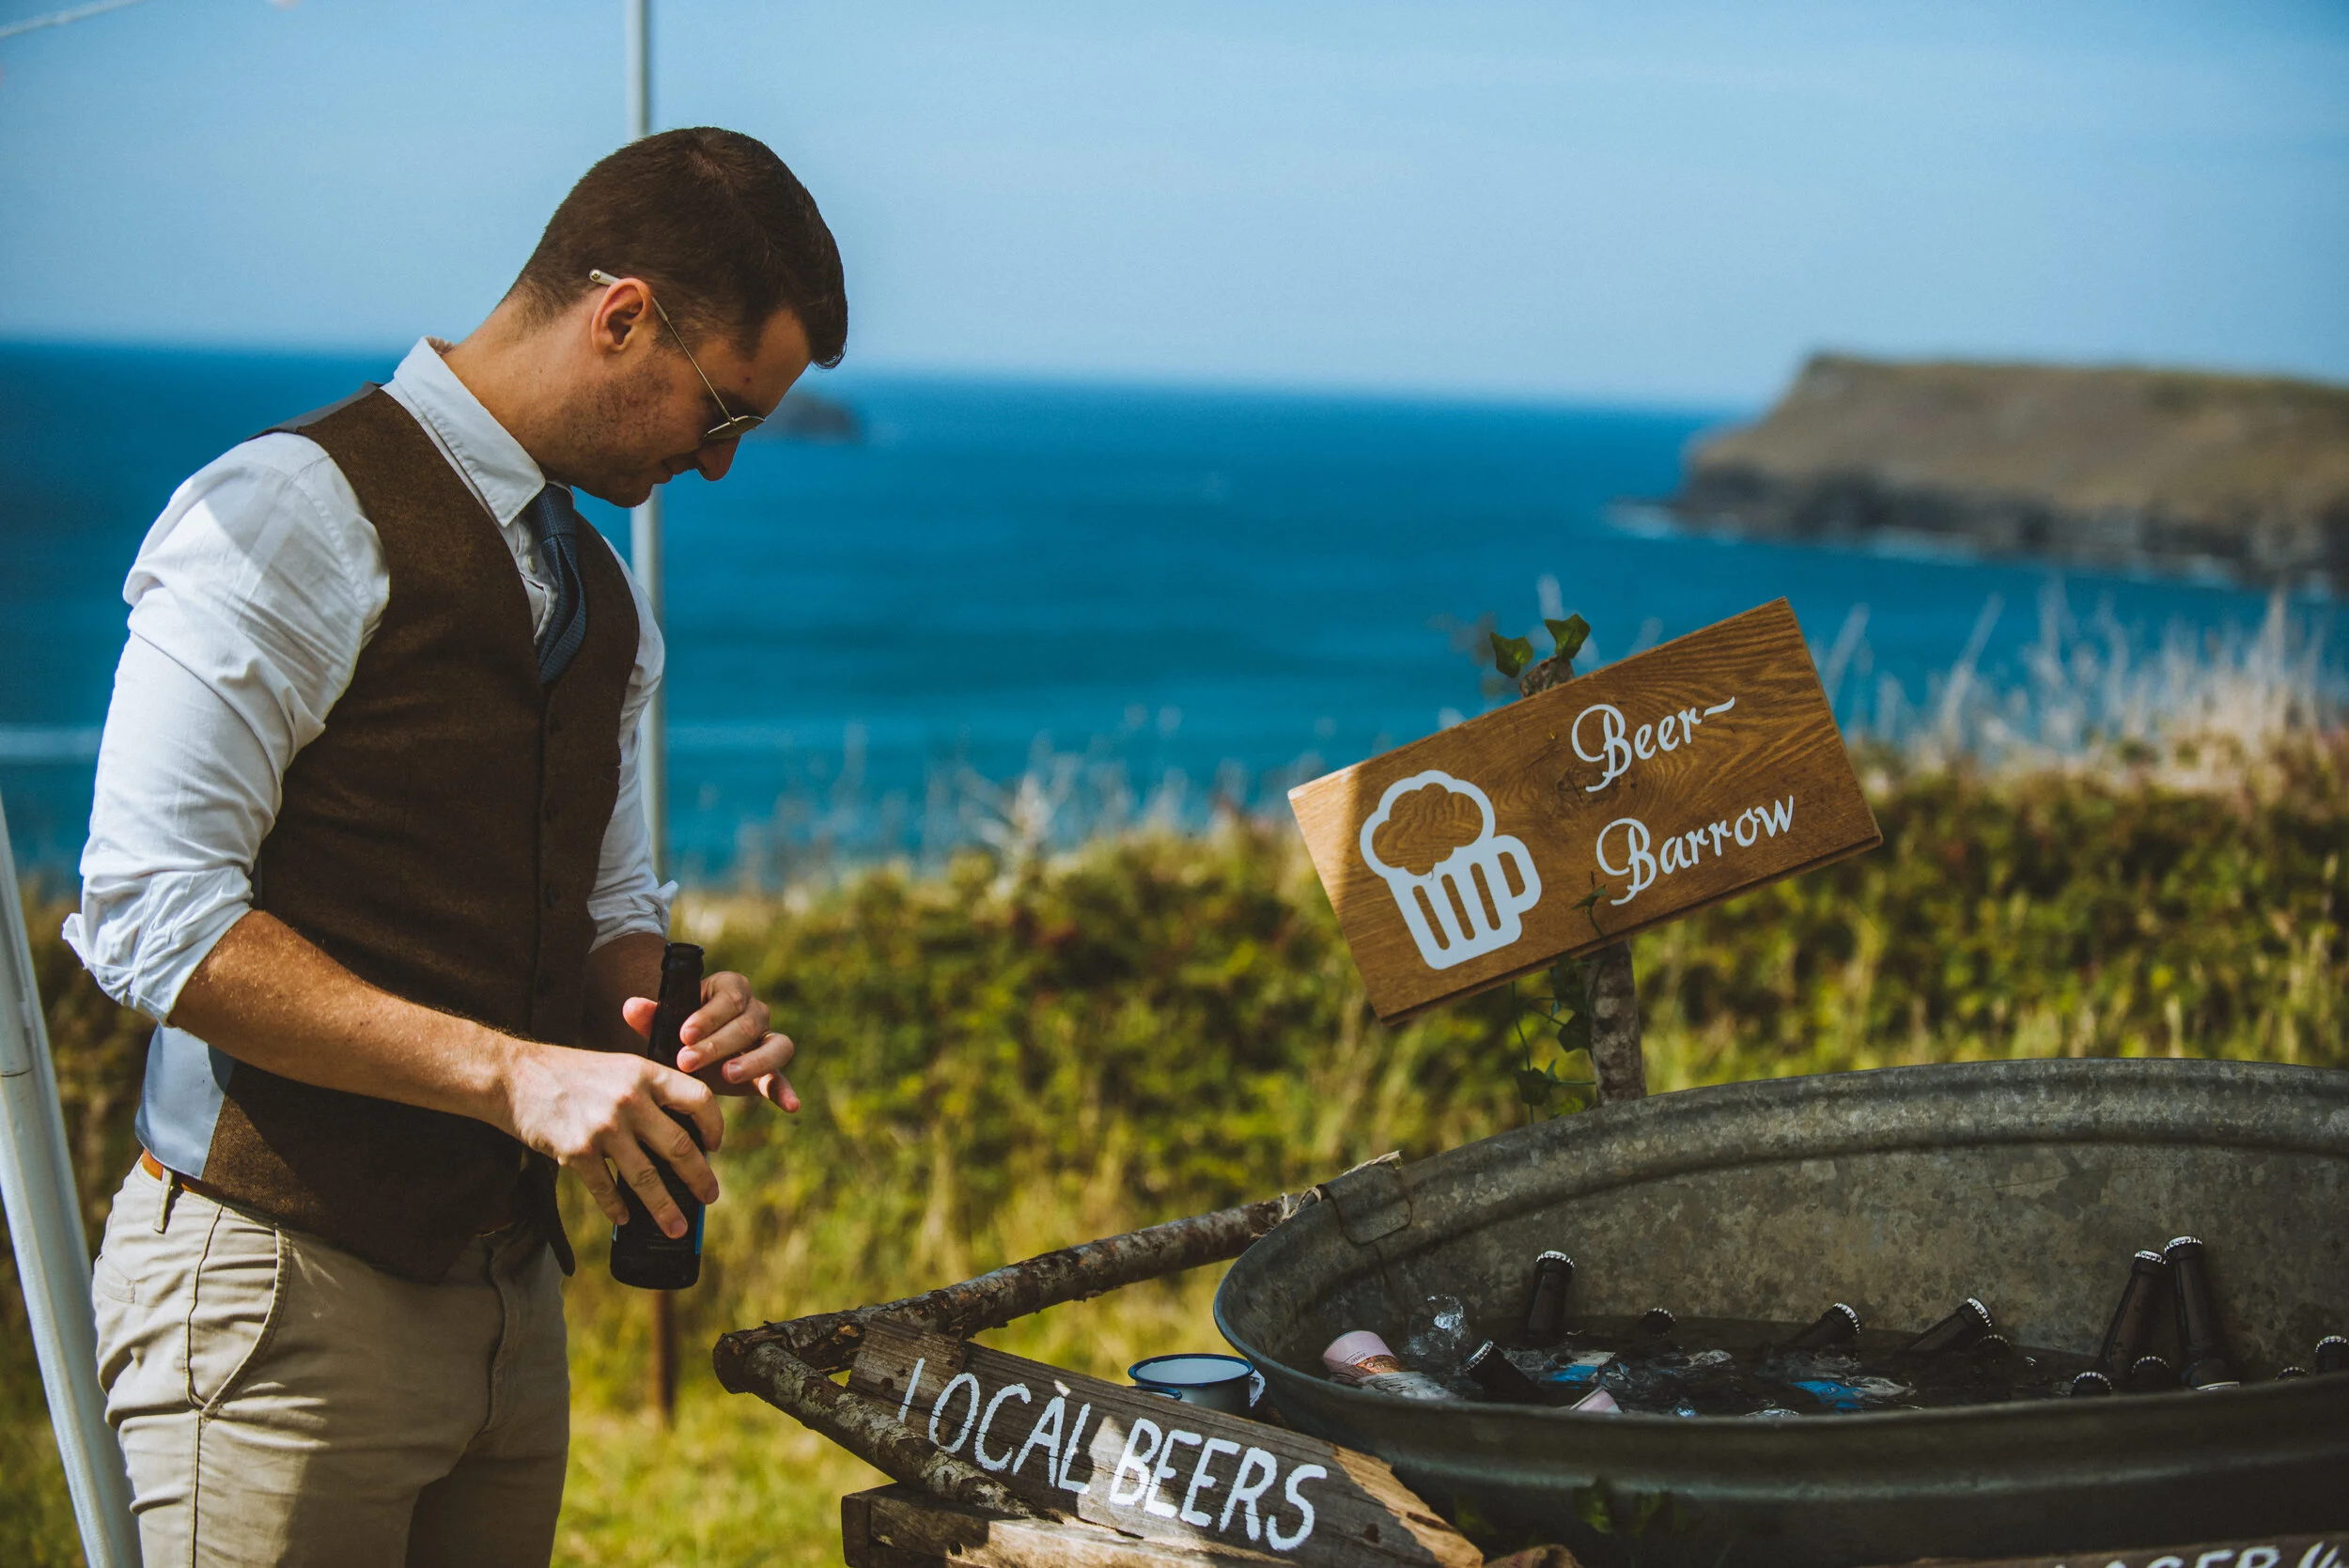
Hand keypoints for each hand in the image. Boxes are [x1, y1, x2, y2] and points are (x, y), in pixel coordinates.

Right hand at [503, 1041, 722, 1236]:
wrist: (515, 1076)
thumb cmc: (571, 1072)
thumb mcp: (619, 1067)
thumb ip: (650, 1091)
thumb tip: (684, 1131)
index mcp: (645, 1073)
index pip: (699, 1098)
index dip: (714, 1125)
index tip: (715, 1146)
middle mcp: (630, 1099)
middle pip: (680, 1146)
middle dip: (700, 1178)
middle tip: (710, 1196)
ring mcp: (603, 1127)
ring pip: (647, 1178)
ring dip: (665, 1208)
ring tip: (678, 1226)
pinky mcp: (576, 1151)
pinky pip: (606, 1189)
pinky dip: (617, 1208)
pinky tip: (625, 1218)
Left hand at [622, 969, 800, 1111]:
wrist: (689, 1047)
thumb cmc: (678, 1029)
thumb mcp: (664, 1021)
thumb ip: (650, 1015)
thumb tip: (631, 1006)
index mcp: (732, 989)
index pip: (730, 997)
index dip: (709, 1016)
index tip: (684, 1034)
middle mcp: (756, 1011)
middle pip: (750, 1023)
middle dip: (718, 1043)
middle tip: (686, 1061)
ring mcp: (766, 1041)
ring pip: (777, 1046)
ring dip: (755, 1061)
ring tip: (727, 1075)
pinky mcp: (769, 1070)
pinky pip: (781, 1078)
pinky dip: (786, 1091)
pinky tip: (790, 1106)